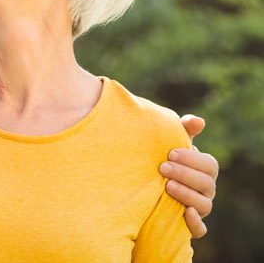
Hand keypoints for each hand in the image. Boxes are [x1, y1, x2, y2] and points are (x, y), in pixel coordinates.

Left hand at [160, 115, 217, 237]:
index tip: (170, 152)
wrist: (142, 186)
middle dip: (185, 174)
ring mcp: (199, 209)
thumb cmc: (161, 160)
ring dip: (186, 194)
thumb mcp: (169, 144)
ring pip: (204, 205)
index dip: (192, 159)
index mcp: (204, 170)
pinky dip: (195, 223)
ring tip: (166, 185)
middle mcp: (206, 190)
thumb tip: (199, 121)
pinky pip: (200, 230)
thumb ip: (183, 130)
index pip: (209, 165)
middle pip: (207, 184)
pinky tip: (184, 212)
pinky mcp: (190, 226)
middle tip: (162, 167)